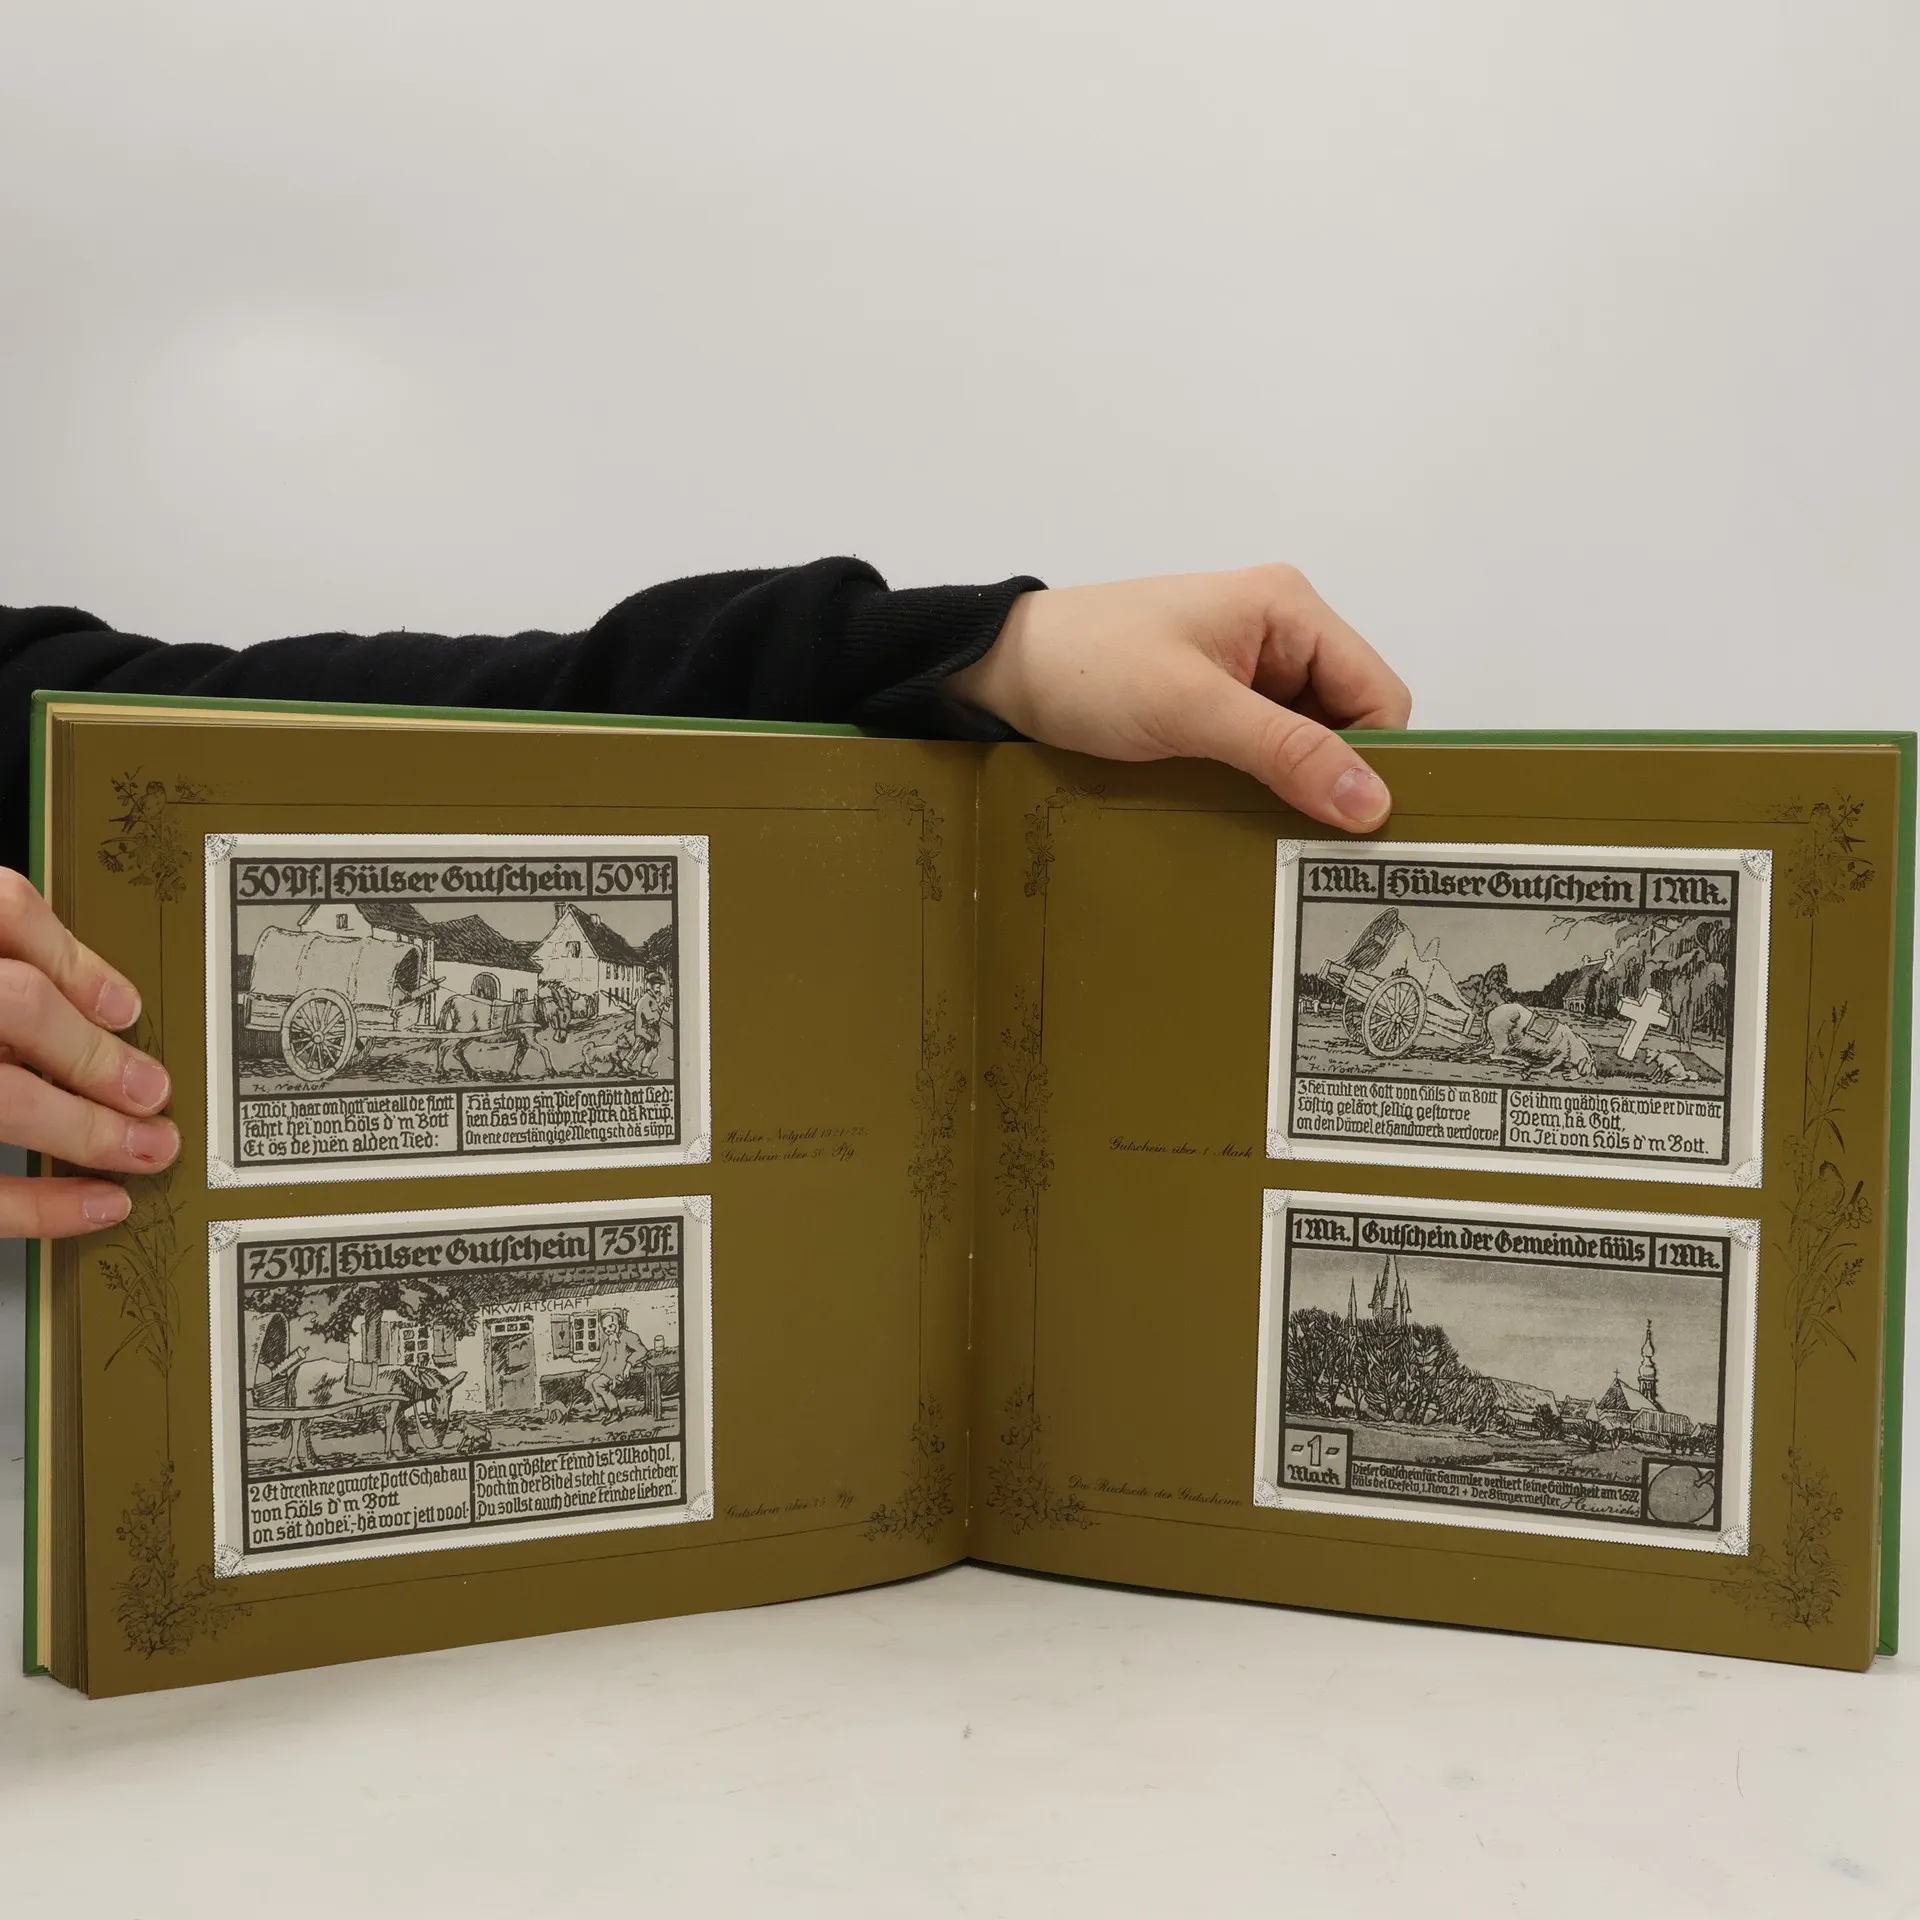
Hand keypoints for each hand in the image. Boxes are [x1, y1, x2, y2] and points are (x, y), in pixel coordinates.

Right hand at [0, 870, 179, 1235]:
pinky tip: (89, 1207)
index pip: (2, 911)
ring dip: (83, 1129)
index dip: (75, 964)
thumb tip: (105, 1003)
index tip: (127, 1009)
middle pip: (12, 1004)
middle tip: (153, 1093)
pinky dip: (34, 1205)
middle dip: (95, 1055)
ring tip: (141, 1150)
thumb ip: (5, 954)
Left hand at [946, 565, 1411, 829]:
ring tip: (1272, 833)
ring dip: (1295, 786)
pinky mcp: (1215, 705)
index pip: (1379, 693)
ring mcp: (1247, 671)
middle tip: (1313, 842)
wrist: (999, 672)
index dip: (1375, 760)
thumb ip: (1284, 750)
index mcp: (1289, 608)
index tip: (1354, 825)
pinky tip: (1243, 815)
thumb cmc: (1087, 667)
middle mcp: (1280, 633)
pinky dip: (1262, 784)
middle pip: (1349, 721)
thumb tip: (1371, 801)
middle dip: (1334, 778)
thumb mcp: (1190, 708)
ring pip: (1308, 743)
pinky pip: (1266, 751)